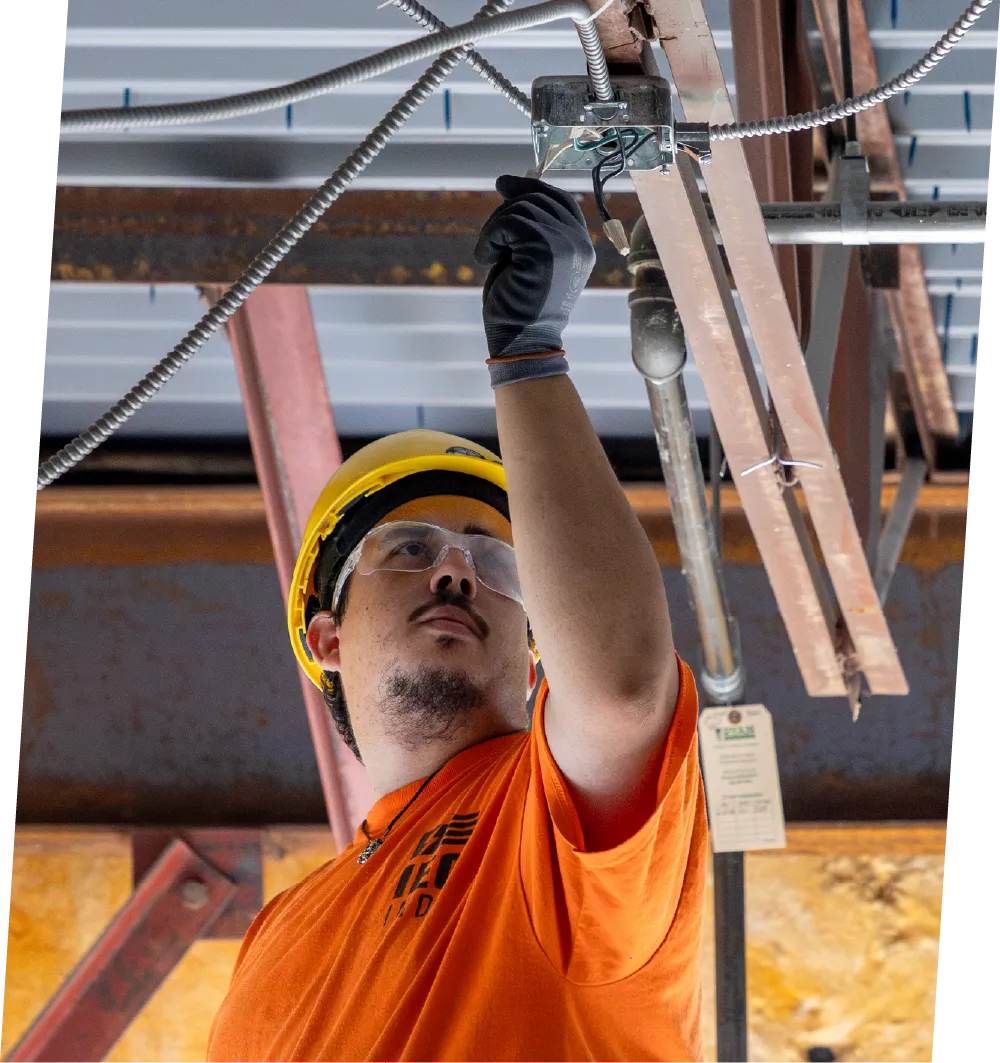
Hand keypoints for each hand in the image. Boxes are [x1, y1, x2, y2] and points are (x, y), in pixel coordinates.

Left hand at [474, 175, 595, 358]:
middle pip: (539, 198)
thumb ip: (529, 227)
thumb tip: (509, 184)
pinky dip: (489, 237)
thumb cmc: (519, 305)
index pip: (560, 199)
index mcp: (580, 246)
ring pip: (522, 208)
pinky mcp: (545, 249)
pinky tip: (485, 259)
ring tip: (488, 255)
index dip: (531, 186)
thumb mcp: (527, 258)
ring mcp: (565, 245)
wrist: (522, 342)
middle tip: (491, 237)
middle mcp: (579, 243)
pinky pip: (509, 222)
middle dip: (506, 210)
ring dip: (494, 229)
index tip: (503, 184)